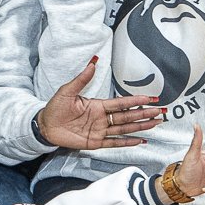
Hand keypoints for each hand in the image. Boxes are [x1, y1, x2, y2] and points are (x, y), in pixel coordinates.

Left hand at [35, 57, 165, 149]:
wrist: (44, 126)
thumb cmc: (55, 107)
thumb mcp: (67, 90)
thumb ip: (82, 79)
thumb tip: (92, 62)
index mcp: (97, 105)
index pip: (121, 103)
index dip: (136, 101)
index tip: (150, 98)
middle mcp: (102, 118)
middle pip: (127, 116)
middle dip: (144, 114)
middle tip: (160, 112)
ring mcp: (99, 131)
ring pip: (124, 129)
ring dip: (140, 126)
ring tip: (155, 124)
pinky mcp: (94, 143)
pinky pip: (113, 143)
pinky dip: (127, 142)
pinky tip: (140, 140)